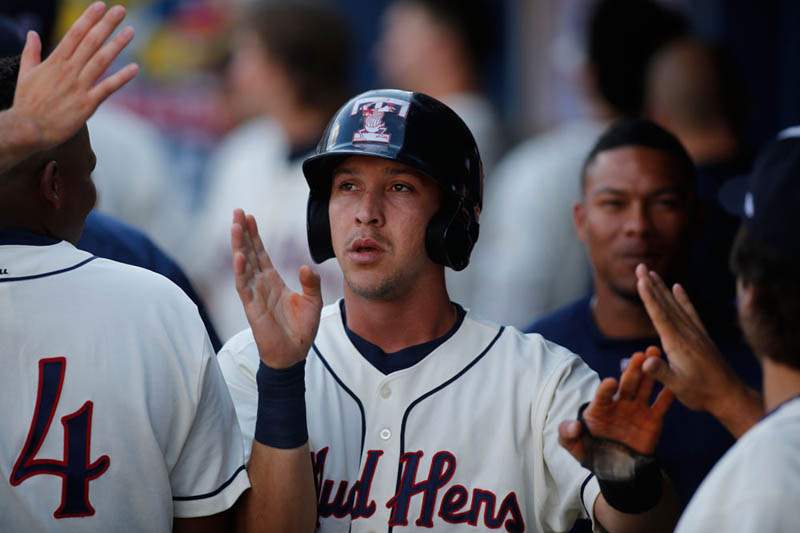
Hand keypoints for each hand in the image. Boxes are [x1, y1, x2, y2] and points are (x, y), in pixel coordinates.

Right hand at [11, 2, 137, 151]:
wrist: (28, 129)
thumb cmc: (27, 103)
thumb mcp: (26, 73)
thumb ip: (31, 52)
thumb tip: (32, 33)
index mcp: (55, 61)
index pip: (75, 34)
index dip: (89, 18)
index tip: (100, 6)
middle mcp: (68, 71)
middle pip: (91, 42)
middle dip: (106, 24)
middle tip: (121, 10)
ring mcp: (79, 87)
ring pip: (101, 61)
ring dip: (117, 45)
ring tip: (131, 31)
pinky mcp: (87, 104)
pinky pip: (108, 88)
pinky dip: (121, 77)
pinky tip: (135, 68)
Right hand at [231, 209, 322, 368]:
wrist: (294, 354)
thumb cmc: (301, 329)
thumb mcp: (313, 301)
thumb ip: (311, 283)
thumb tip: (306, 266)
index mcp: (273, 281)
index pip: (261, 253)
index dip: (256, 235)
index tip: (250, 216)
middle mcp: (261, 285)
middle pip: (249, 253)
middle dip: (243, 233)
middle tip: (237, 211)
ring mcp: (254, 295)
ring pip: (243, 265)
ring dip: (239, 246)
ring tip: (235, 226)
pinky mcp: (252, 308)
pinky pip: (244, 286)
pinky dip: (241, 271)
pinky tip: (239, 256)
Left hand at [560, 348, 672, 460]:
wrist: (616, 469)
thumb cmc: (592, 452)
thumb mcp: (574, 446)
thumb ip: (567, 435)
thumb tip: (574, 426)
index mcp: (599, 407)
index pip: (602, 395)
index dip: (605, 389)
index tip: (611, 382)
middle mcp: (618, 404)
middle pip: (626, 384)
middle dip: (632, 369)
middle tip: (639, 355)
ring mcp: (636, 409)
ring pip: (644, 388)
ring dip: (650, 373)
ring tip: (655, 355)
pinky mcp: (652, 419)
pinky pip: (661, 405)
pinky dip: (668, 395)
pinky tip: (675, 383)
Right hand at [635, 264, 760, 436]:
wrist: (730, 396)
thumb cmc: (702, 393)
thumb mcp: (678, 387)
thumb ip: (662, 372)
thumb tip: (645, 361)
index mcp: (677, 343)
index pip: (660, 315)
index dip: (649, 297)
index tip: (640, 279)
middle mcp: (687, 333)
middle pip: (666, 304)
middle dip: (652, 285)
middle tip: (640, 267)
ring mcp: (695, 333)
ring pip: (676, 305)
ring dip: (663, 288)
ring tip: (652, 273)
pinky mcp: (702, 336)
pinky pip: (690, 312)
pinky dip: (683, 298)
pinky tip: (678, 287)